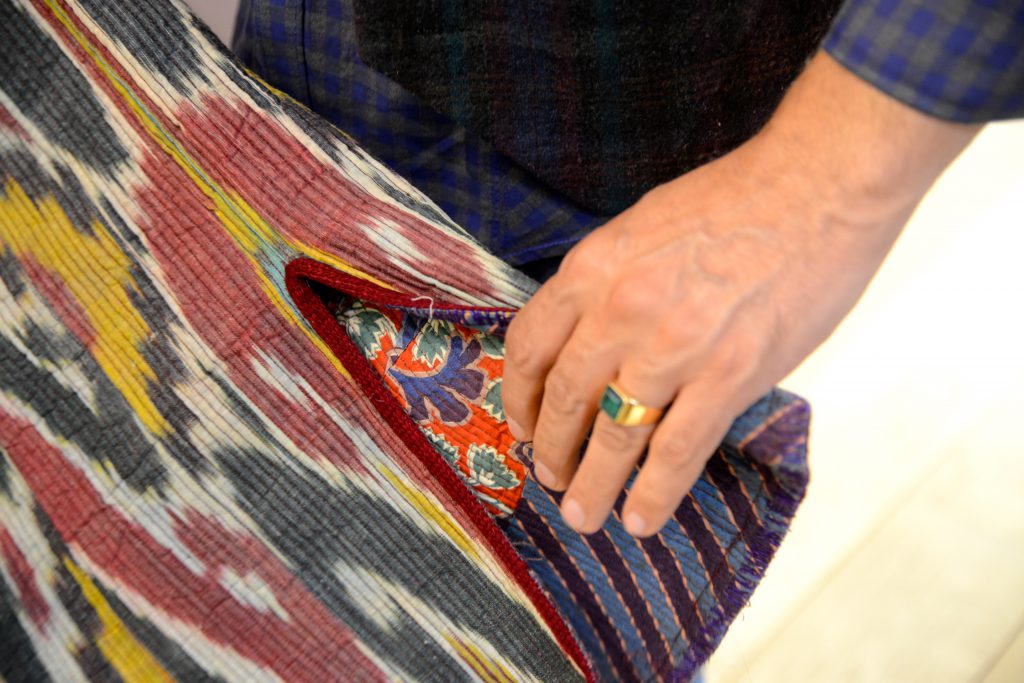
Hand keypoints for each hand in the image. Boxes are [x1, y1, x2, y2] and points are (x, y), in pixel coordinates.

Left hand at [502, 52, 978, 536]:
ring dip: (592, 484)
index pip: (530, 347)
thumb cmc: (737, 198)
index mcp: (594, 267)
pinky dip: (654, 494)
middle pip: (564, 399)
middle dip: (550, 449)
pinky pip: (678, 451)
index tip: (521, 424)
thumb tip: (592, 338)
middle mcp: (621, 310)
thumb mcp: (643, 226)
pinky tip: (641, 519)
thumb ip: (610, 283)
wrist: (820, 183)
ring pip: (614, 437)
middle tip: (549, 477)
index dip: (518, 396)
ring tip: (582, 515)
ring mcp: (673, 347)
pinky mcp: (730, 375)